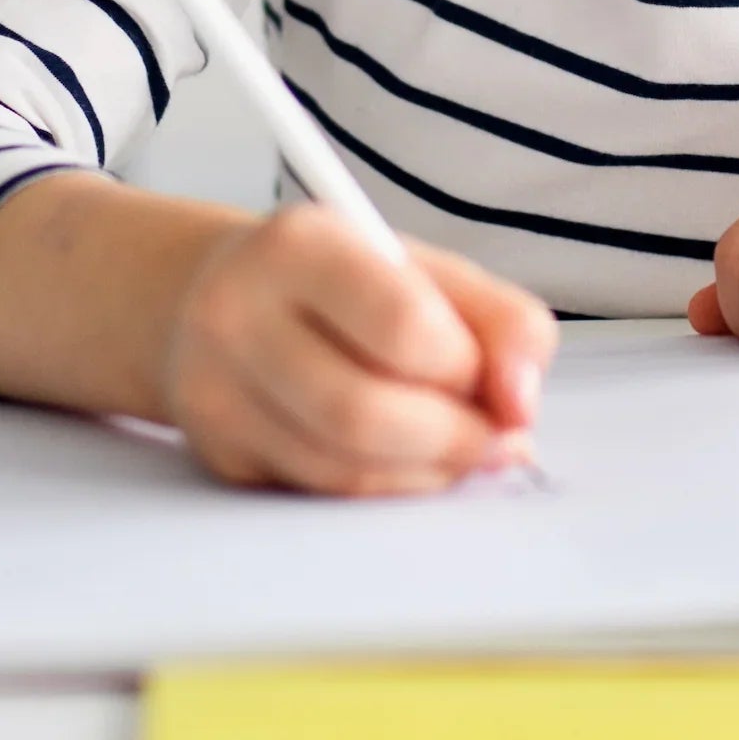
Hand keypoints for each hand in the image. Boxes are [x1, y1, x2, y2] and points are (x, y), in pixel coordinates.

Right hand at [161, 206, 554, 496]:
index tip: (495, 379)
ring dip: (426, 472)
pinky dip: (388, 487)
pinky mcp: (223, 453)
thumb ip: (500, 320)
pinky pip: (325, 492)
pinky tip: (410, 461)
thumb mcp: (425, 269)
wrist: (218, 296)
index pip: (402, 326)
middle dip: (453, 439)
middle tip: (494, 437)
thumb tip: (521, 406)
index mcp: (300, 246)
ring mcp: (217, 392)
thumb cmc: (342, 283)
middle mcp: (238, 315)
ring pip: (344, 469)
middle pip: (363, 413)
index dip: (469, 369)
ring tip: (457, 447)